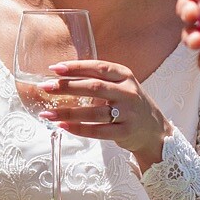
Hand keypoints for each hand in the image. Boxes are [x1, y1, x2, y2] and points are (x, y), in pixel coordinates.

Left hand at [38, 60, 173, 173]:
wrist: (154, 130)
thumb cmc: (129, 105)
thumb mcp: (121, 86)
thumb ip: (99, 79)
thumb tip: (62, 76)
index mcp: (125, 76)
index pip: (98, 68)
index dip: (76, 67)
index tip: (55, 69)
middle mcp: (128, 93)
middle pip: (94, 87)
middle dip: (67, 87)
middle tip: (46, 87)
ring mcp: (128, 113)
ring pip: (93, 112)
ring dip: (68, 113)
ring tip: (47, 113)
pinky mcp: (125, 132)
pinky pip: (98, 131)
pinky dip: (79, 129)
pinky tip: (63, 126)